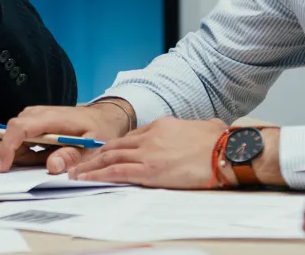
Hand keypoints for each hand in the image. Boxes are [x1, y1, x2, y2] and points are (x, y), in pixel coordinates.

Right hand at [0, 102, 132, 173]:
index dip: (9, 148)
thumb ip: (73, 155)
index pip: (20, 128)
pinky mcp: (31, 132)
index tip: (2, 167)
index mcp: (50, 117)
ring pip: (5, 139)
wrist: (104, 118)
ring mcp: (32, 124)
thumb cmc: (99, 130)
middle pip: (5, 134)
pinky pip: (13, 144)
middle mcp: (36, 118)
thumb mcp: (94, 144)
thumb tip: (52, 167)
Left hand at [69, 117, 228, 189]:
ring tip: (77, 172)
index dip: (116, 146)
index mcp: (163, 125)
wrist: (226, 151)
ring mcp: (148, 152)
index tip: (106, 152)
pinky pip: (117, 172)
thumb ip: (194, 129)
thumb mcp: (204, 127)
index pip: (133, 136)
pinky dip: (99, 175)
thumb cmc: (221, 142)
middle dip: (97, 154)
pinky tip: (88, 179)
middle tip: (82, 161)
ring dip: (92, 166)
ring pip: (111, 158)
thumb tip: (203, 130)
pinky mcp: (149, 170)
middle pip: (116, 145)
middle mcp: (151, 136)